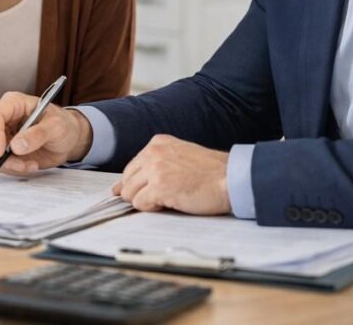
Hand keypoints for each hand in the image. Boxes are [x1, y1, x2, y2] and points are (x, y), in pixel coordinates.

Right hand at [0, 91, 92, 174]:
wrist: (68, 139)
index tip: (0, 153)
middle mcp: (4, 117)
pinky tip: (28, 165)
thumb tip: (16, 146)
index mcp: (14, 103)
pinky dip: (11, 168)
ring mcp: (2, 133)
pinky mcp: (4, 149)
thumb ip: (38, 134)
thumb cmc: (63, 125)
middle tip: (18, 165)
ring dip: (6, 164)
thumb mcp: (57, 127)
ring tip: (29, 165)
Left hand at [112, 135, 230, 214]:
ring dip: (146, 202)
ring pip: (130, 194)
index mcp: (158, 143)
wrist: (231, 179)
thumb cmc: (212, 172)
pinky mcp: (159, 186)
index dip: (138, 184)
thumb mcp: (180, 158)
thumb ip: (154, 167)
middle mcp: (153, 152)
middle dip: (139, 193)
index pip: (131, 168)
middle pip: (127, 181)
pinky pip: (140, 204)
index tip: (148, 191)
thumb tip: (120, 188)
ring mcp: (155, 169)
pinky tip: (171, 203)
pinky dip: (152, 209)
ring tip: (170, 198)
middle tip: (162, 197)